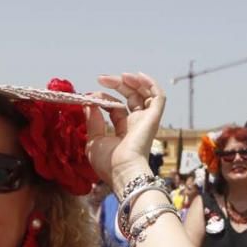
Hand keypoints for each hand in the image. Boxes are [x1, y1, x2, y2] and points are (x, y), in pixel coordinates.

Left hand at [86, 73, 164, 188]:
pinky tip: (138, 76)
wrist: (123, 170)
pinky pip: (158, 96)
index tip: (89, 96)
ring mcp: (146, 120)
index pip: (115, 107)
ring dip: (133, 82)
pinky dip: (150, 84)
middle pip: (130, 97)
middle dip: (117, 85)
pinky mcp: (154, 117)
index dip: (103, 98)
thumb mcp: (94, 139)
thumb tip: (88, 102)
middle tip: (101, 78)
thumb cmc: (108, 162)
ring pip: (145, 94)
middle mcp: (137, 124)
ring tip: (120, 76)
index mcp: (123, 131)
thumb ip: (92, 120)